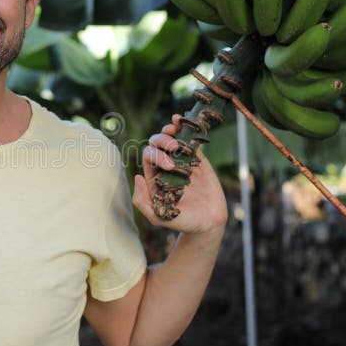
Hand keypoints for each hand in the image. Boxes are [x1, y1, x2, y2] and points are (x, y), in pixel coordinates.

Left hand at [132, 114, 227, 234]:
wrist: (208, 224)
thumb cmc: (182, 222)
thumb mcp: (158, 216)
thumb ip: (142, 201)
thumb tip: (136, 177)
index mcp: (154, 176)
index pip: (149, 156)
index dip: (156, 155)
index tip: (170, 166)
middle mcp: (166, 166)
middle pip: (157, 144)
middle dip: (163, 140)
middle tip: (174, 148)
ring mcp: (183, 161)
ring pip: (172, 139)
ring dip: (170, 131)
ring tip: (174, 128)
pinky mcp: (199, 160)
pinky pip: (191, 141)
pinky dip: (186, 130)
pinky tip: (182, 121)